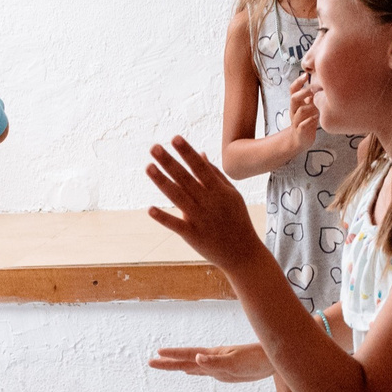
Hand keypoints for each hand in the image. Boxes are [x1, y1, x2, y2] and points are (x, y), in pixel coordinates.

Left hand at [147, 136, 268, 273]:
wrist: (243, 253)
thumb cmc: (237, 219)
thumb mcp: (231, 195)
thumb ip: (215, 174)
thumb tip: (200, 153)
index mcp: (219, 190)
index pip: (200, 167)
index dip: (187, 153)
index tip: (174, 138)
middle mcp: (208, 202)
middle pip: (185, 179)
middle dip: (169, 162)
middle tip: (153, 147)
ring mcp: (200, 219)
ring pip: (178, 197)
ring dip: (162, 182)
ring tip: (148, 167)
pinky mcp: (192, 235)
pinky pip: (176, 225)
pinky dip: (163, 217)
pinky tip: (150, 209)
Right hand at [149, 344, 275, 384]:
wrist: (274, 359)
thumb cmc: (257, 359)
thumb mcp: (235, 362)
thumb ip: (216, 362)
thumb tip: (197, 359)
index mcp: (213, 355)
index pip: (188, 355)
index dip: (173, 355)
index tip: (157, 355)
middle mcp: (213, 359)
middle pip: (186, 360)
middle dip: (169, 362)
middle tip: (151, 362)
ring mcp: (218, 365)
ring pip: (193, 365)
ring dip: (179, 365)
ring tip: (165, 365)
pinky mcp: (226, 372)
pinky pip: (204, 371)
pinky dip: (194, 370)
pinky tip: (191, 371)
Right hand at [282, 73, 320, 158]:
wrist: (300, 139)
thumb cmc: (307, 120)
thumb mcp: (309, 106)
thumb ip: (312, 96)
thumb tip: (322, 81)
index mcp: (296, 103)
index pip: (293, 89)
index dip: (298, 81)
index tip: (306, 75)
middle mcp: (294, 111)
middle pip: (293, 98)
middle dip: (304, 92)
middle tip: (314, 90)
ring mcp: (296, 121)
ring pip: (299, 111)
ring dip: (310, 107)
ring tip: (319, 106)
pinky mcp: (300, 131)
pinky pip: (302, 125)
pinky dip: (310, 121)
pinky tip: (317, 118)